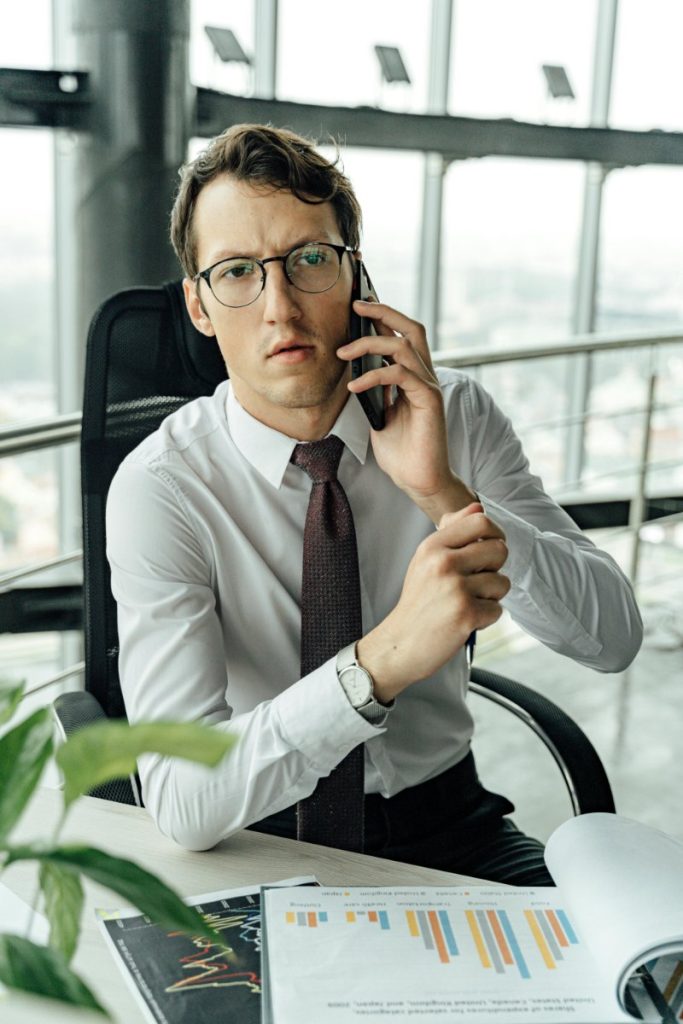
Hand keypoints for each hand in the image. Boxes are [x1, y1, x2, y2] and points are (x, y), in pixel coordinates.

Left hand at [337, 300, 475, 522]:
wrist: (420, 481)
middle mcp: (425, 376)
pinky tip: (354, 386)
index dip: (383, 317)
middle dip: (384, 313)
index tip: (357, 308)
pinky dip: (373, 376)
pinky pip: (399, 375)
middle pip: (412, 329)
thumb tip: (354, 373)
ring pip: (403, 347)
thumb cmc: (402, 452)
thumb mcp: (379, 415)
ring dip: (369, 345)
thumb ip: (373, 393)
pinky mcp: (429, 401)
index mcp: (415, 377)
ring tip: (343, 353)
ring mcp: (429, 387)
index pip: (402, 336)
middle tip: (356, 306)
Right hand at [357, 503, 509, 701]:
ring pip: (502, 582)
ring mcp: (455, 589)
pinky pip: (498, 609)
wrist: (401, 643)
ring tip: (467, 603)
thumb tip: (478, 507)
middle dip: (495, 568)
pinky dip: (486, 618)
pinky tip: (465, 620)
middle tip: (477, 581)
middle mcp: (443, 563)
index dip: (495, 534)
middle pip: (499, 549)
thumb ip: (452, 532)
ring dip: (491, 596)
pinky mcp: (466, 614)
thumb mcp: (426, 560)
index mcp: (433, 547)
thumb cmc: (418, 602)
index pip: (480, 521)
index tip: (489, 548)